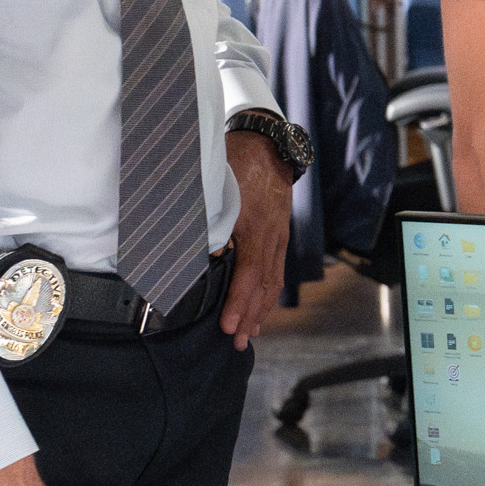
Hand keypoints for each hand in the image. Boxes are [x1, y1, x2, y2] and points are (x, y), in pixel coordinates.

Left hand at [220, 131, 291, 348]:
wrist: (268, 143)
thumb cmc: (236, 161)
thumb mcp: (215, 185)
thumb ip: (208, 220)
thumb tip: (204, 256)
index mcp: (256, 226)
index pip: (249, 275)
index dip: (238, 303)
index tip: (227, 326)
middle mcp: (272, 236)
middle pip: (264, 286)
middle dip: (250, 316)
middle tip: (236, 342)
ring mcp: (279, 235)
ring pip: (273, 281)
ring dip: (261, 310)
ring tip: (250, 333)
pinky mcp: (280, 233)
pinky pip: (277, 269)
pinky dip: (269, 293)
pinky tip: (262, 307)